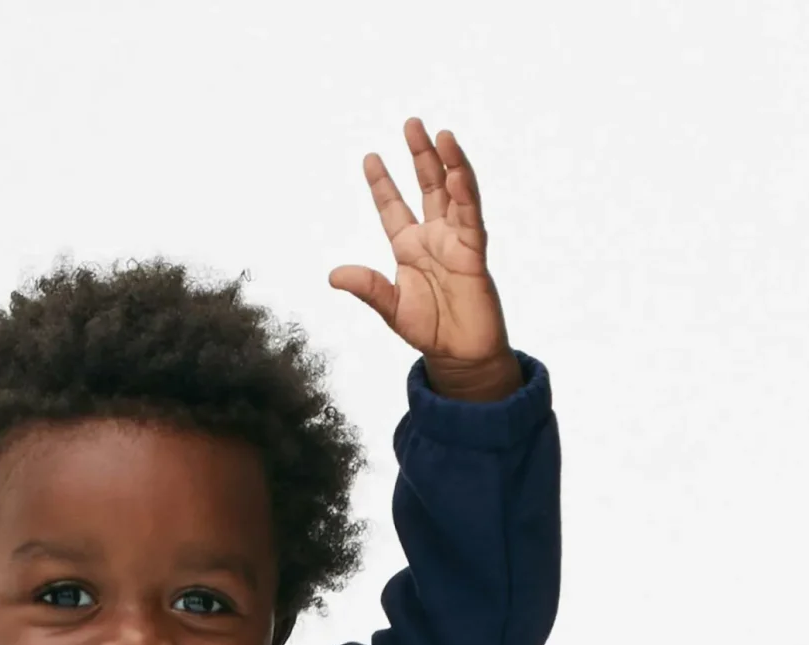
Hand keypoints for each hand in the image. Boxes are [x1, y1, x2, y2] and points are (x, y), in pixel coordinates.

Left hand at [329, 117, 521, 400]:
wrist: (459, 356)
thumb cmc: (429, 331)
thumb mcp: (391, 308)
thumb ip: (367, 288)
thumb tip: (334, 275)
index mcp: (408, 247)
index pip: (393, 207)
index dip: (382, 183)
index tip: (370, 157)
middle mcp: (433, 236)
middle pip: (426, 186)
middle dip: (419, 156)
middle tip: (411, 124)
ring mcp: (456, 241)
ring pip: (453, 193)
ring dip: (448, 163)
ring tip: (440, 135)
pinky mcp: (474, 252)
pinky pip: (470, 217)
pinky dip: (465, 193)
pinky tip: (457, 172)